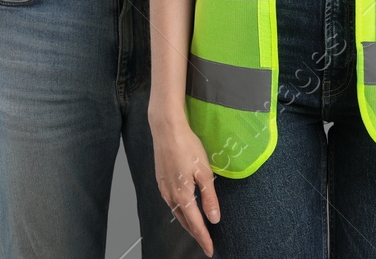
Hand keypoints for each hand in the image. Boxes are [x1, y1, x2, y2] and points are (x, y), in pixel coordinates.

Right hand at [151, 111, 220, 255]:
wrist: (166, 129)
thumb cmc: (187, 146)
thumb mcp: (204, 172)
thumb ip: (209, 198)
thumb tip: (214, 219)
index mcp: (182, 195)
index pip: (196, 224)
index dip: (204, 238)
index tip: (210, 250)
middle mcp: (170, 195)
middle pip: (184, 221)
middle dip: (195, 234)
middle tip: (205, 243)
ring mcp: (163, 187)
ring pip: (176, 212)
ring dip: (187, 222)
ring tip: (197, 229)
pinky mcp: (161, 180)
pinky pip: (171, 202)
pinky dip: (180, 210)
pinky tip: (184, 208)